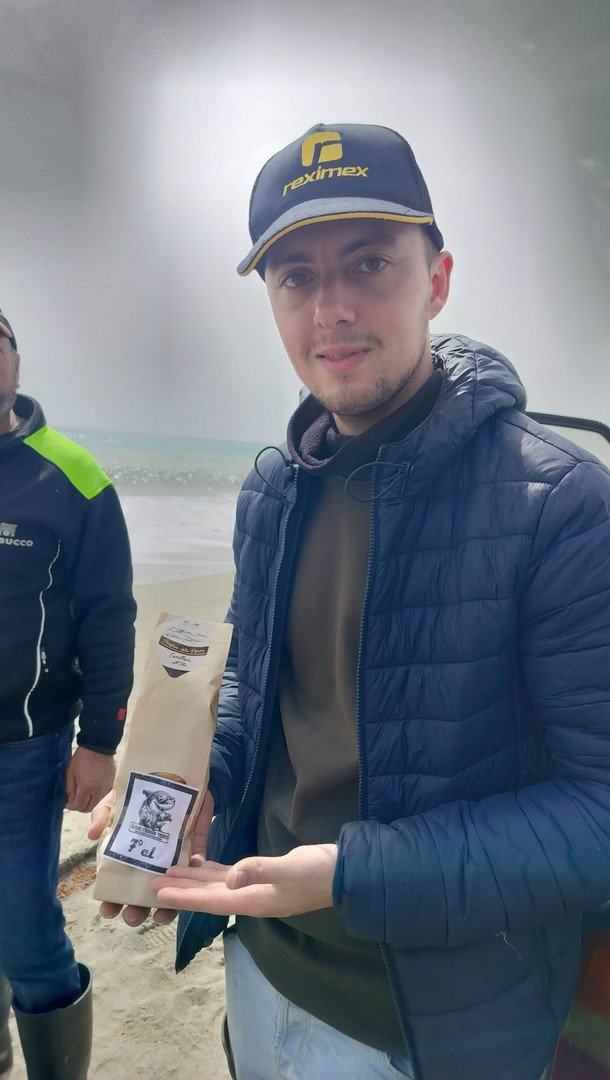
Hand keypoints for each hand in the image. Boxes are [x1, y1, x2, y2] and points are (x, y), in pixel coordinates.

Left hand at [65, 747, 114, 812]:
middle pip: (89, 808)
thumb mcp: (71, 772)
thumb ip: (69, 788)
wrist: (98, 745)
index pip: (79, 806)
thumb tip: (70, 801)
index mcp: (87, 787)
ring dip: (89, 802)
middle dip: (80, 806)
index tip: (67, 803)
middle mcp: (98, 790)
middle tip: (75, 800)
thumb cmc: (82, 758)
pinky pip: (104, 795)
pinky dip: (97, 796)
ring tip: (84, 795)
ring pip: (97, 803)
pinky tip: (93, 790)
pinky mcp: (111, 783)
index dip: (71, 806)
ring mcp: (106, 787)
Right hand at [88, 789, 214, 926]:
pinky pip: (198, 867)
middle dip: (136, 911)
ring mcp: (175, 857)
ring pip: (171, 889)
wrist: (173, 771)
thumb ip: (103, 813)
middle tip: (132, 916)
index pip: (118, 886)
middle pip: (143, 895)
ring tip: (159, 916)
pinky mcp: (196, 847)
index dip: (112, 901)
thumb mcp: (117, 798)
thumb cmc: (140, 790)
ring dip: (166, 906)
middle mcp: (151, 862)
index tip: (108, 910)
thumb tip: (93, 834)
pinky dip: (195, 876)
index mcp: (129, 855)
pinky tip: (188, 886)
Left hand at [151, 843, 336, 917]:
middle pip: (207, 895)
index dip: (184, 897)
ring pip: (216, 885)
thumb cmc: (318, 873)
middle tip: (151, 882)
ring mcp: (256, 889)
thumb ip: (260, 871)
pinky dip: (212, 871)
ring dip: (193, 880)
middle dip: (181, 889)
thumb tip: (230, 878)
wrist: (344, 873)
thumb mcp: (289, 870)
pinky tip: (201, 865)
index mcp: (253, 900)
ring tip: (169, 872)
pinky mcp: (262, 876)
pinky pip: (229, 876)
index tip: (158, 892)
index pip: (210, 901)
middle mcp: (249, 898)